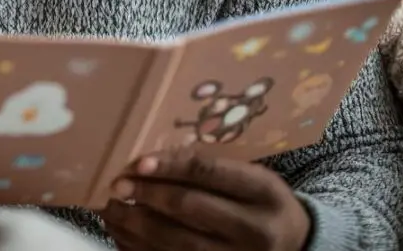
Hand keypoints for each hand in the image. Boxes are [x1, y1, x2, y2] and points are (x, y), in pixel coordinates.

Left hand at [100, 150, 311, 250]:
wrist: (292, 244)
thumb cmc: (259, 202)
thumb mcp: (249, 177)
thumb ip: (206, 167)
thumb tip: (146, 160)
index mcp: (263, 192)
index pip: (209, 174)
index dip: (170, 167)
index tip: (137, 163)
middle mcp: (254, 230)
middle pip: (190, 208)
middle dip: (147, 195)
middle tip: (117, 185)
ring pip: (177, 243)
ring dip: (135, 225)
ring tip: (110, 208)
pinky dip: (140, 248)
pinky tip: (122, 233)